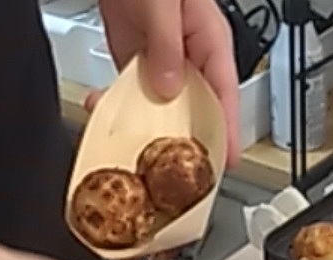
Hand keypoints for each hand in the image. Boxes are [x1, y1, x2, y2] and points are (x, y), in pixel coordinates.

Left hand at [98, 0, 240, 166]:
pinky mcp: (136, 57)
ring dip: (144, 125)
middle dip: (185, 138)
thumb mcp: (162, 4)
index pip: (226, 95)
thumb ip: (166, 47)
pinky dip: (117, 103)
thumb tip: (168, 88)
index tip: (227, 161)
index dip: (229, 131)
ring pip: (162, 105)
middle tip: (177, 170)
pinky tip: (103, 110)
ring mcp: (163, 59)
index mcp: (210, 41)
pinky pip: (131, 90)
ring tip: (132, 146)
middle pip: (196, 108)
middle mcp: (190, 55)